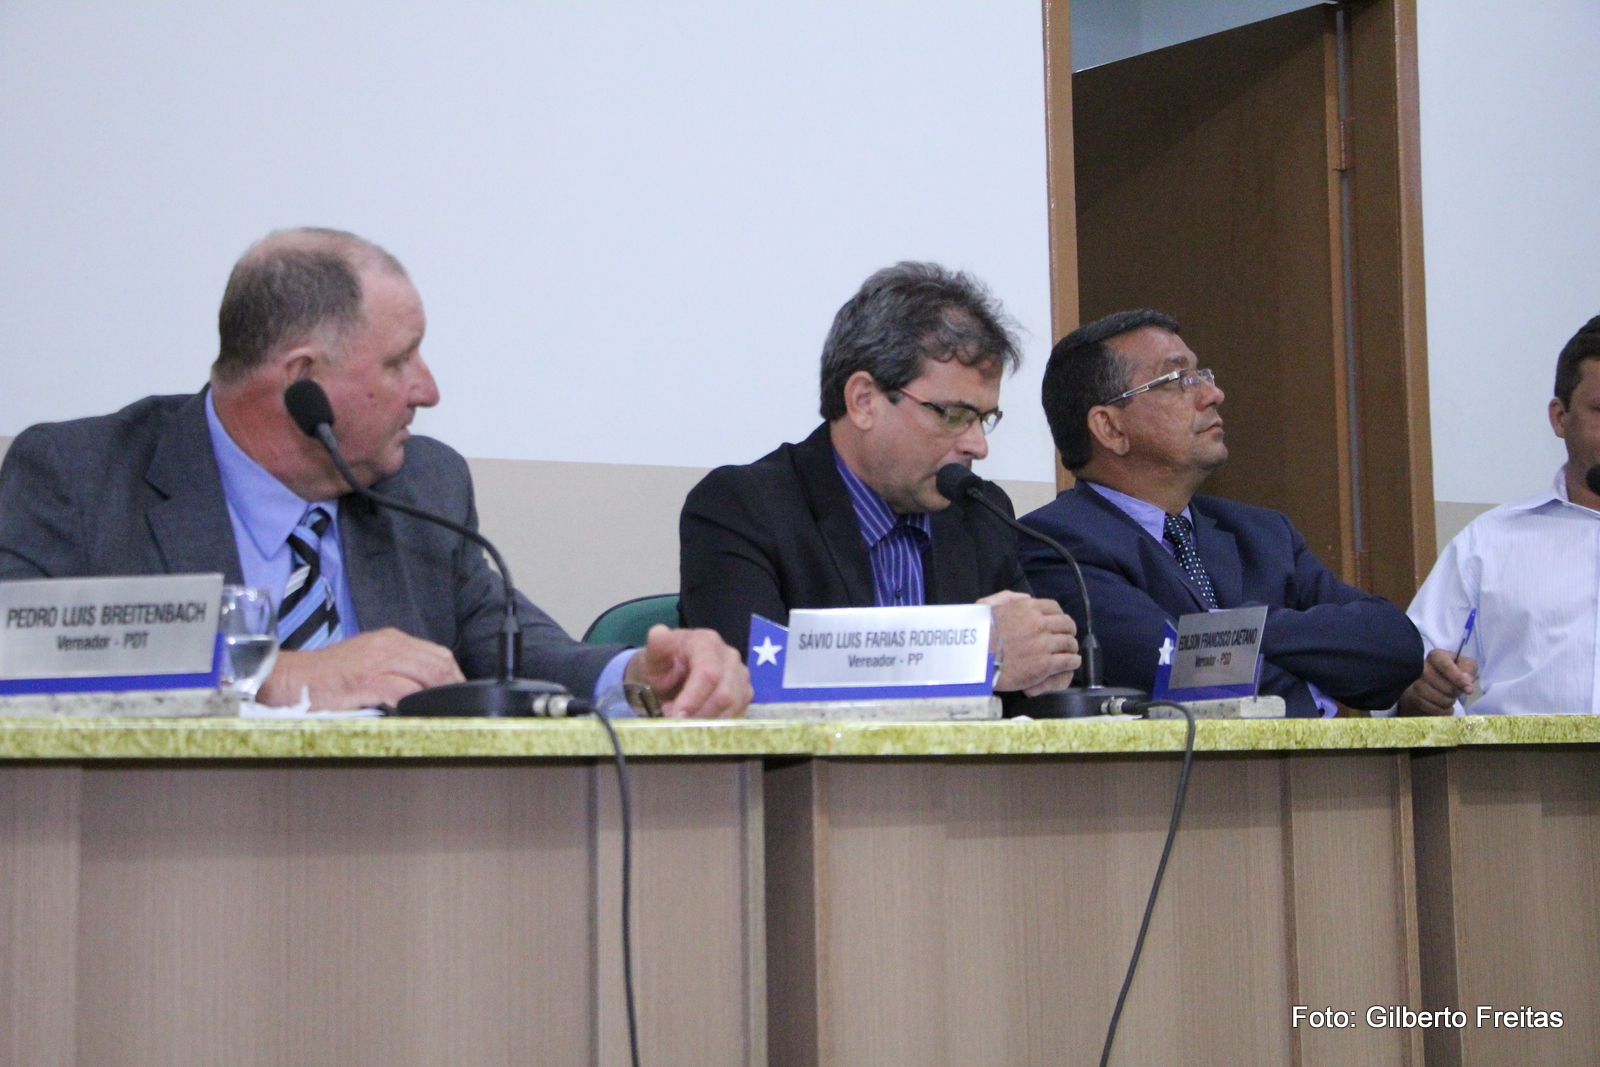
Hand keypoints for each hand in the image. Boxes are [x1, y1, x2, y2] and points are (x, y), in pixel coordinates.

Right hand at [258, 628, 464, 710]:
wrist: (290, 678)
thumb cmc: (328, 677)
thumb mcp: (368, 663)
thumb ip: (397, 670)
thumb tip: (426, 692)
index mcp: (391, 640)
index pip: (438, 654)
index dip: (455, 676)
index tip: (462, 695)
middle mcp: (388, 645)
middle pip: (438, 663)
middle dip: (455, 687)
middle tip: (461, 708)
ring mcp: (377, 661)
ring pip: (427, 674)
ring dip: (441, 696)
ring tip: (447, 713)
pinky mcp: (366, 680)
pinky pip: (402, 691)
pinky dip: (417, 704)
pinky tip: (421, 715)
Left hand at [624, 625, 751, 717]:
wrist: (671, 673)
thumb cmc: (662, 665)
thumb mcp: (653, 655)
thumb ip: (656, 646)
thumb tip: (659, 633)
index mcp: (707, 642)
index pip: (708, 674)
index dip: (693, 699)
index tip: (674, 716)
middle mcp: (730, 657)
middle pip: (723, 694)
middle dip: (697, 715)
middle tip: (673, 723)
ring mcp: (740, 675)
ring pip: (732, 708)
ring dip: (705, 722)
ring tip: (682, 723)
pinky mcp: (744, 693)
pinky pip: (736, 715)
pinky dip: (715, 726)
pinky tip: (696, 724)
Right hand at [980, 591, 1080, 695]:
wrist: (976, 659)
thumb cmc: (978, 633)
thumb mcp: (987, 606)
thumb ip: (1007, 598)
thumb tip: (1027, 598)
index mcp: (1027, 608)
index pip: (1054, 608)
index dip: (1059, 616)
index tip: (1058, 623)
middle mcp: (1039, 624)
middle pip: (1066, 624)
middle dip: (1068, 630)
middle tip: (1066, 637)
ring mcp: (1044, 645)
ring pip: (1069, 643)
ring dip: (1071, 647)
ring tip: (1069, 652)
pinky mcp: (1045, 665)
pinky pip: (1068, 661)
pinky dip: (1072, 661)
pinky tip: (1071, 662)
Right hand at [1398, 648, 1477, 715]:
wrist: (1435, 681)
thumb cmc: (1453, 671)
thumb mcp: (1465, 665)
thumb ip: (1468, 669)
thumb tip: (1466, 682)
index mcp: (1436, 656)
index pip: (1445, 666)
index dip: (1458, 678)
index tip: (1469, 690)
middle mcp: (1422, 667)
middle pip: (1443, 685)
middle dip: (1455, 692)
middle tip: (1457, 691)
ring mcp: (1415, 682)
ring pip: (1437, 698)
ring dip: (1448, 701)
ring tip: (1450, 698)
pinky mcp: (1412, 696)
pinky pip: (1430, 708)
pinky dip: (1442, 710)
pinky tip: (1445, 707)